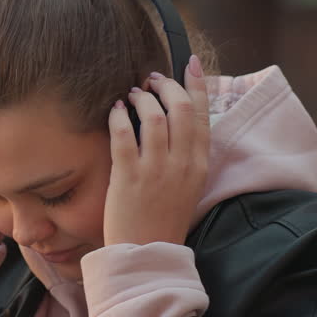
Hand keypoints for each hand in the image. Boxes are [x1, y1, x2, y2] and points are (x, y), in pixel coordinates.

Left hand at [103, 55, 210, 246]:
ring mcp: (156, 170)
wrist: (148, 252)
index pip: (202, 115)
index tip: (191, 64)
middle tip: (151, 80)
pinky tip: (113, 111)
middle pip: (180, 109)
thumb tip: (176, 120)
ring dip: (140, 98)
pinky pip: (123, 135)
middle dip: (166, 86)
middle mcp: (182, 163)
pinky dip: (118, 117)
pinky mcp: (129, 177)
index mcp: (199, 164)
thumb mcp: (188, 185)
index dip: (197, 85)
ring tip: (130, 95)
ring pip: (153, 116)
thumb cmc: (164, 218)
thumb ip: (186, 154)